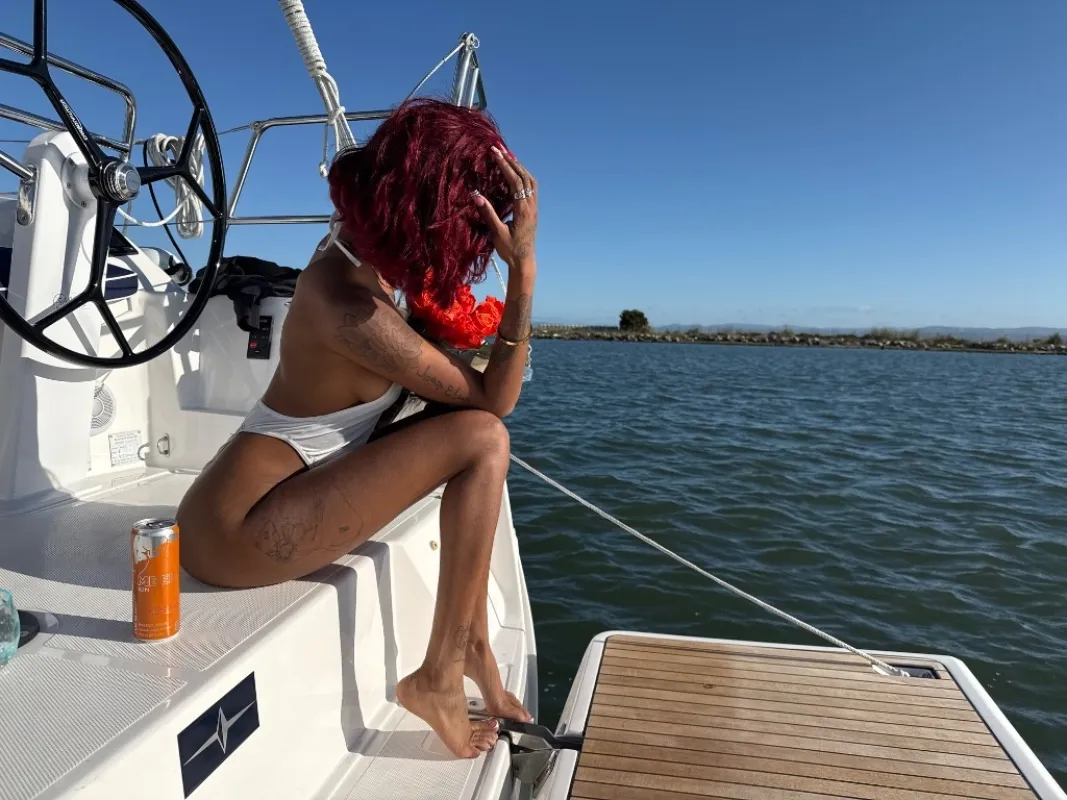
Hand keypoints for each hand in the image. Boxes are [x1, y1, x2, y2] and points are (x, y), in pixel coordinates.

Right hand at [474, 147, 537, 269]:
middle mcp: (531, 206)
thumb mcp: (497, 233)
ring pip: (530, 181)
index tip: (495, 153)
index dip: (505, 166)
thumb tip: (476, 195)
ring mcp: (534, 207)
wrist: (524, 261)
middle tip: (499, 148)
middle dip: (511, 161)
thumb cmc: (509, 250)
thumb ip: (488, 214)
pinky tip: (515, 172)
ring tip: (507, 156)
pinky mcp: (533, 210)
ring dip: (519, 167)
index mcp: (523, 210)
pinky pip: (531, 187)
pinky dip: (523, 175)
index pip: (515, 182)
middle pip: (524, 177)